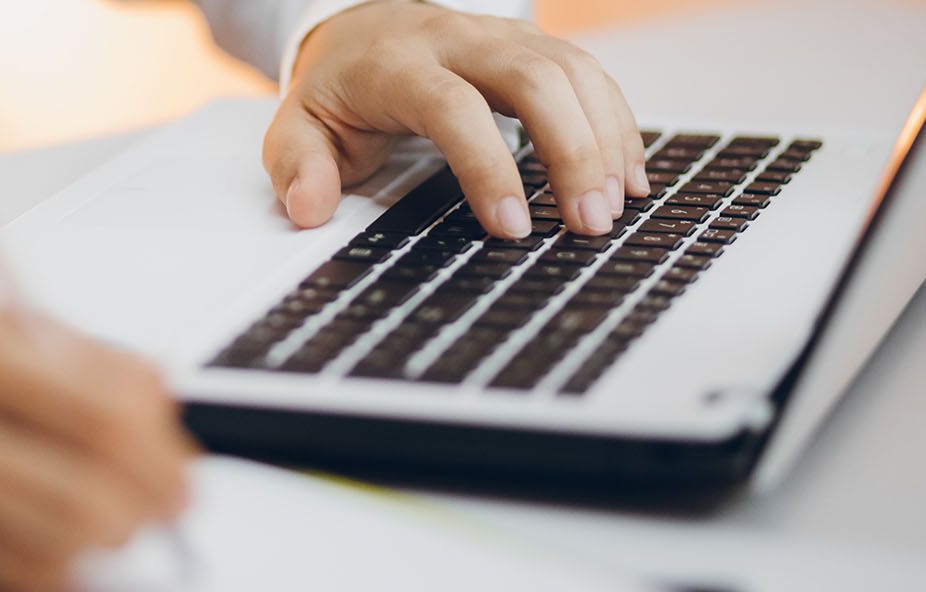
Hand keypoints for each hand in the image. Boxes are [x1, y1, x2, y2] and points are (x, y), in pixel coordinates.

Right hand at [0, 317, 194, 591]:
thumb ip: (70, 359)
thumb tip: (164, 396)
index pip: (106, 409)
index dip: (163, 457)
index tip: (182, 476)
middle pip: (89, 487)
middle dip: (144, 514)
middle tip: (158, 520)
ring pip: (49, 546)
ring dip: (90, 551)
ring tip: (92, 537)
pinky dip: (29, 577)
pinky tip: (27, 558)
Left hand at [265, 1, 646, 237]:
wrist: (360, 29)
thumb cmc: (338, 91)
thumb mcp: (297, 128)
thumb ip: (298, 167)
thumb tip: (309, 209)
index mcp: (397, 64)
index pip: (452, 107)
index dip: (487, 166)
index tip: (511, 227)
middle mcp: (458, 40)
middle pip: (533, 78)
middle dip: (571, 150)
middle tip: (588, 222)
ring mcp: (503, 37)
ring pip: (573, 71)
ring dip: (605, 139)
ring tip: (615, 208)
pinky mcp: (533, 47)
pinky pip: (588, 76)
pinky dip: (616, 124)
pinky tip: (628, 176)